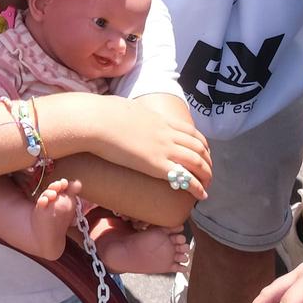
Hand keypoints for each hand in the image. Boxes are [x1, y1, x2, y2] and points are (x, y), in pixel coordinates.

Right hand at [75, 100, 211, 198]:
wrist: (95, 120)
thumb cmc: (100, 112)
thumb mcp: (121, 107)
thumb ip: (127, 112)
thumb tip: (119, 111)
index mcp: (159, 119)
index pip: (190, 131)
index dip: (201, 143)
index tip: (203, 152)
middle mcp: (167, 133)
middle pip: (198, 147)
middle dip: (207, 161)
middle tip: (207, 172)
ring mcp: (164, 148)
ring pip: (197, 162)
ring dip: (206, 175)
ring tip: (207, 185)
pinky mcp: (156, 165)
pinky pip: (185, 178)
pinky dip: (198, 187)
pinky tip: (201, 195)